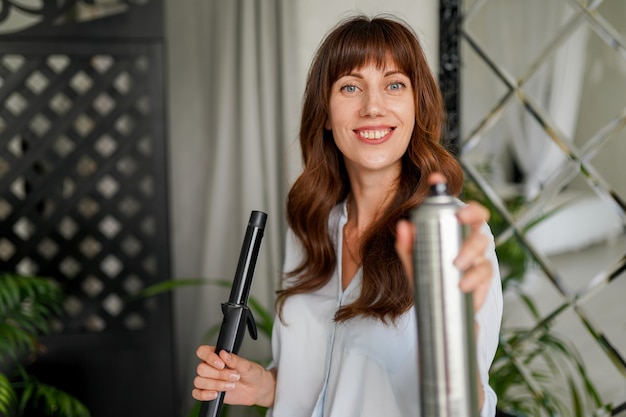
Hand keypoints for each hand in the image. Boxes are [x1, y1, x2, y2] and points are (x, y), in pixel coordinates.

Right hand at [192, 345, 275, 407]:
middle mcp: (211, 367)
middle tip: (234, 376)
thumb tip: (224, 354)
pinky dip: (204, 395)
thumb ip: (234, 360)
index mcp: (217, 355)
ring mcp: (209, 380)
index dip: (209, 358)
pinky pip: (197, 393)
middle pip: (201, 368)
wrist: (257, 389)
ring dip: (216, 384)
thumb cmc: (251, 373)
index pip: (203, 352)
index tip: (221, 364)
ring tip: (231, 385)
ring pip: (199, 381)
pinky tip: (216, 394)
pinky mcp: (209, 392)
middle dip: (218, 374)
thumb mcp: (246, 365)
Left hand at [395, 173, 492, 311]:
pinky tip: (463, 284)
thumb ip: (406, 244)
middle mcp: (469, 243)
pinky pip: (484, 275)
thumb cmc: (428, 278)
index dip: (455, 195)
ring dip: (471, 253)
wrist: (436, 311)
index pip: (463, 211)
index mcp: (455, 232)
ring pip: (483, 250)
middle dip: (471, 221)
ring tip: (457, 263)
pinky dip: (474, 279)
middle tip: (459, 220)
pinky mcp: (483, 282)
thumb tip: (403, 225)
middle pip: (478, 225)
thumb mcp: (412, 261)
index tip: (445, 186)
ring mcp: (478, 262)